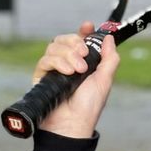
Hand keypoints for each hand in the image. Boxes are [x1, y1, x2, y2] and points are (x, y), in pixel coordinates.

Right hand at [33, 21, 119, 138]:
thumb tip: (109, 38)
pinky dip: (58, 62)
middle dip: (75, 43)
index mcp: (82, 63)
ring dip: (68, 55)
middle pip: (64, 40)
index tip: (87, 26)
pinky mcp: (41, 77)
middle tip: (84, 55)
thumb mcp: (105, 80)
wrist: (72, 125)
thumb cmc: (88, 107)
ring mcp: (53, 70)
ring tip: (77, 71)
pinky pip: (45, 60)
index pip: (79, 40)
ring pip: (54, 47)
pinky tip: (67, 72)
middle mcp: (66, 64)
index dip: (82, 31)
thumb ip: (109, 58)